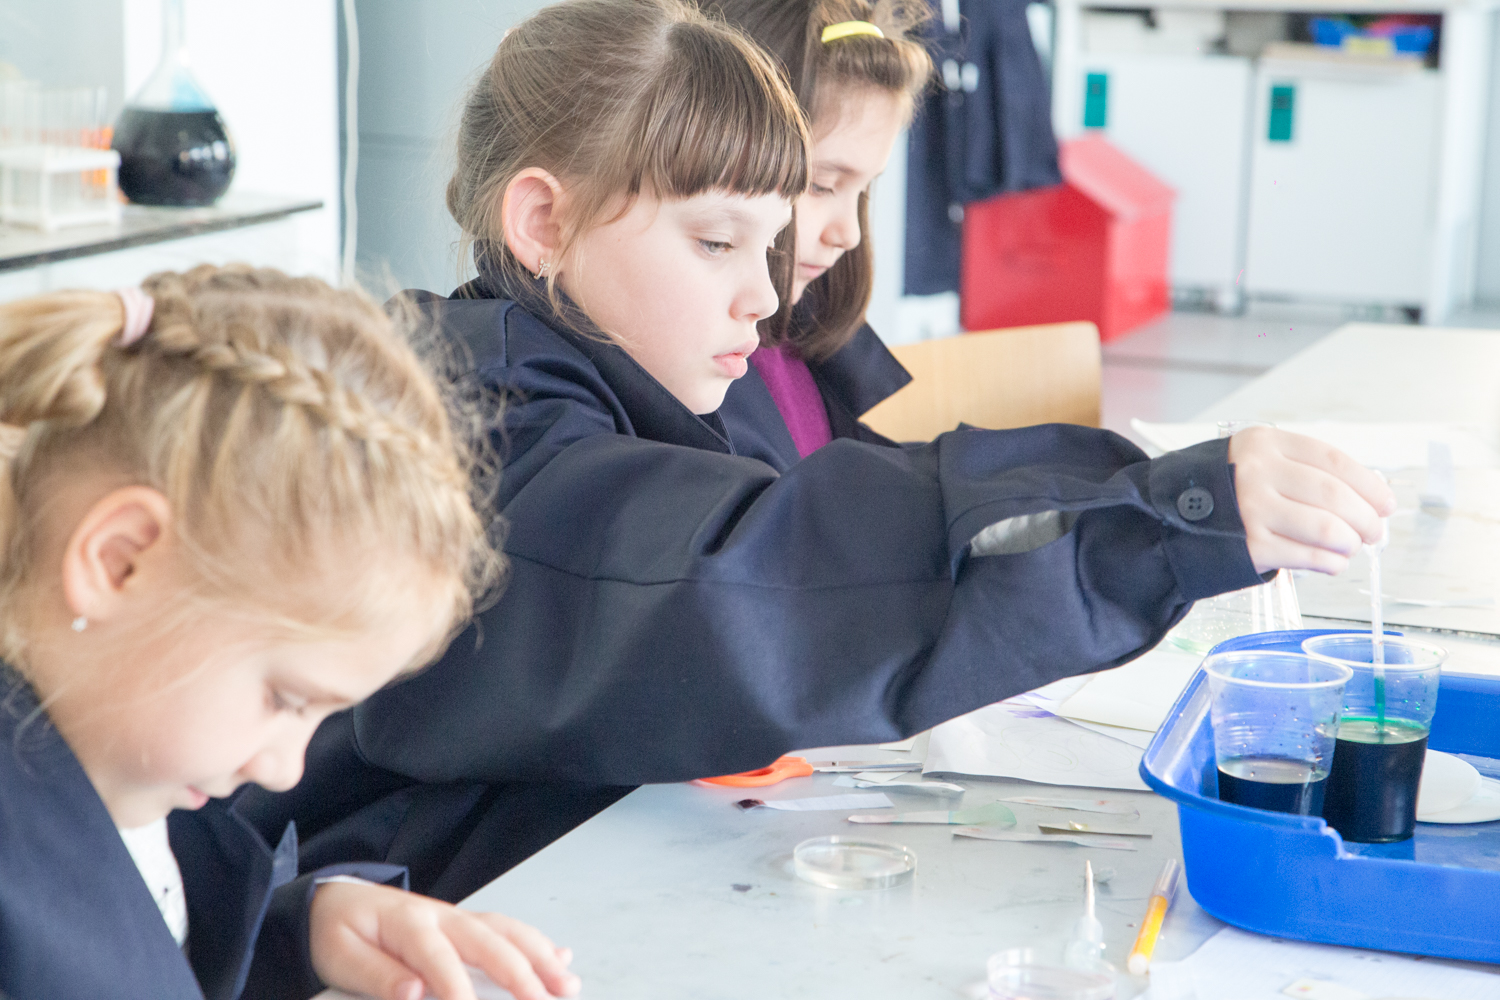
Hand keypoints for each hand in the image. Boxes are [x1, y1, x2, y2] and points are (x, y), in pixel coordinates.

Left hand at [309, 881, 580, 999]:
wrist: (336, 899)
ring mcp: (459, 918)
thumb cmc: (338, 930)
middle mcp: (443, 917)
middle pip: (490, 943)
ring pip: (508, 933)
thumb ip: (376, 975)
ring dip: (541, 958)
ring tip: (567, 985)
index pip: (440, 960)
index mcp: (408, 924)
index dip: (459, 990)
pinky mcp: (466, 924)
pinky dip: (538, 943)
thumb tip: (412, 993)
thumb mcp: (340, 955)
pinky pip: (508, 929)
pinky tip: (561, 958)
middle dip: (521, 975)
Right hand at [1228, 427, 1395, 574]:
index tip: (1385, 503)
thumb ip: (1304, 471)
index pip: (1333, 460)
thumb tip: (1369, 500)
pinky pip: (1308, 557)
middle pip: (1334, 496)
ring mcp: (1252, 510)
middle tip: (1374, 531)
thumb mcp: (1258, 460)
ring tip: (1350, 547)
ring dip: (1350, 542)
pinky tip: (1332, 562)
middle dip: (1366, 518)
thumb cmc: (1225, 490)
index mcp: (1264, 443)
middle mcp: (1257, 473)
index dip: (1368, 484)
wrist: (1171, 517)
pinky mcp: (1250, 545)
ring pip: (1327, 529)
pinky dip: (1330, 563)